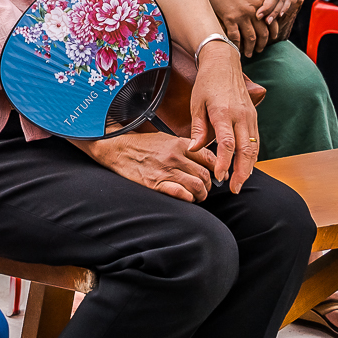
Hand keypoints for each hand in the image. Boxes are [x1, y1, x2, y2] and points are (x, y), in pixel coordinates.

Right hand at [79, 132, 216, 202]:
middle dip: (209, 185)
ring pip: (197, 186)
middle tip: (205, 189)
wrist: (120, 149)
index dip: (217, 169)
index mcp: (180, 144)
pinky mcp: (156, 184)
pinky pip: (181, 194)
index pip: (209, 158)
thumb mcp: (167, 139)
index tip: (218, 175)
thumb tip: (205, 159)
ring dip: (201, 195)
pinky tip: (187, 198)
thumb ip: (186, 148)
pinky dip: (188, 199)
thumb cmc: (144, 145)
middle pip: (205, 175)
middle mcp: (175, 157)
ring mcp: (166, 171)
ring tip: (197, 196)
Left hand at [188, 41, 258, 191]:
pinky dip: (253, 155)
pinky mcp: (254, 116)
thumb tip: (195, 150)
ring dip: (249, 167)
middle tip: (234, 189)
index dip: (224, 162)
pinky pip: (256, 140)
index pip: (227, 143)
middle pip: (245, 149)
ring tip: (240, 182)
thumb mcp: (196, 103)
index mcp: (222, 112)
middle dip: (241, 172)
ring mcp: (249, 116)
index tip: (219, 177)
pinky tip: (246, 167)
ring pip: (254, 147)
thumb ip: (198, 129)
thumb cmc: (207, 83)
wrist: (224, 63)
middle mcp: (240, 115)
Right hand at [204, 0, 279, 54]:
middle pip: (262, 33)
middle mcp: (254, 11)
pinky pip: (235, 37)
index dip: (272, 33)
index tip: (270, 39)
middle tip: (259, 50)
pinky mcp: (229, 18)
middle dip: (262, 44)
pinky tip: (236, 48)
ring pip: (250, 38)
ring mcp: (242, 16)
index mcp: (262, 2)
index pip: (272, 22)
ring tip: (249, 54)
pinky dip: (237, 45)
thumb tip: (266, 6)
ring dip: (250, 48)